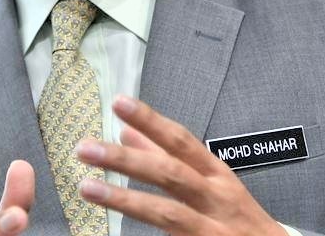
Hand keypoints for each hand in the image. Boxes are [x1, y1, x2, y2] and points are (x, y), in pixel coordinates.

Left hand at [75, 96, 285, 235]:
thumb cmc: (239, 218)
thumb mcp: (212, 183)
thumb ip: (167, 158)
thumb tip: (126, 132)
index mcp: (216, 175)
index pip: (181, 141)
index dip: (151, 120)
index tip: (119, 102)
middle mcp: (216, 200)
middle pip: (169, 174)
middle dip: (125, 161)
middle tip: (85, 148)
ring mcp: (212, 230)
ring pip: (166, 213)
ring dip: (124, 200)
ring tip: (86, 188)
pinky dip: (141, 231)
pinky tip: (111, 228)